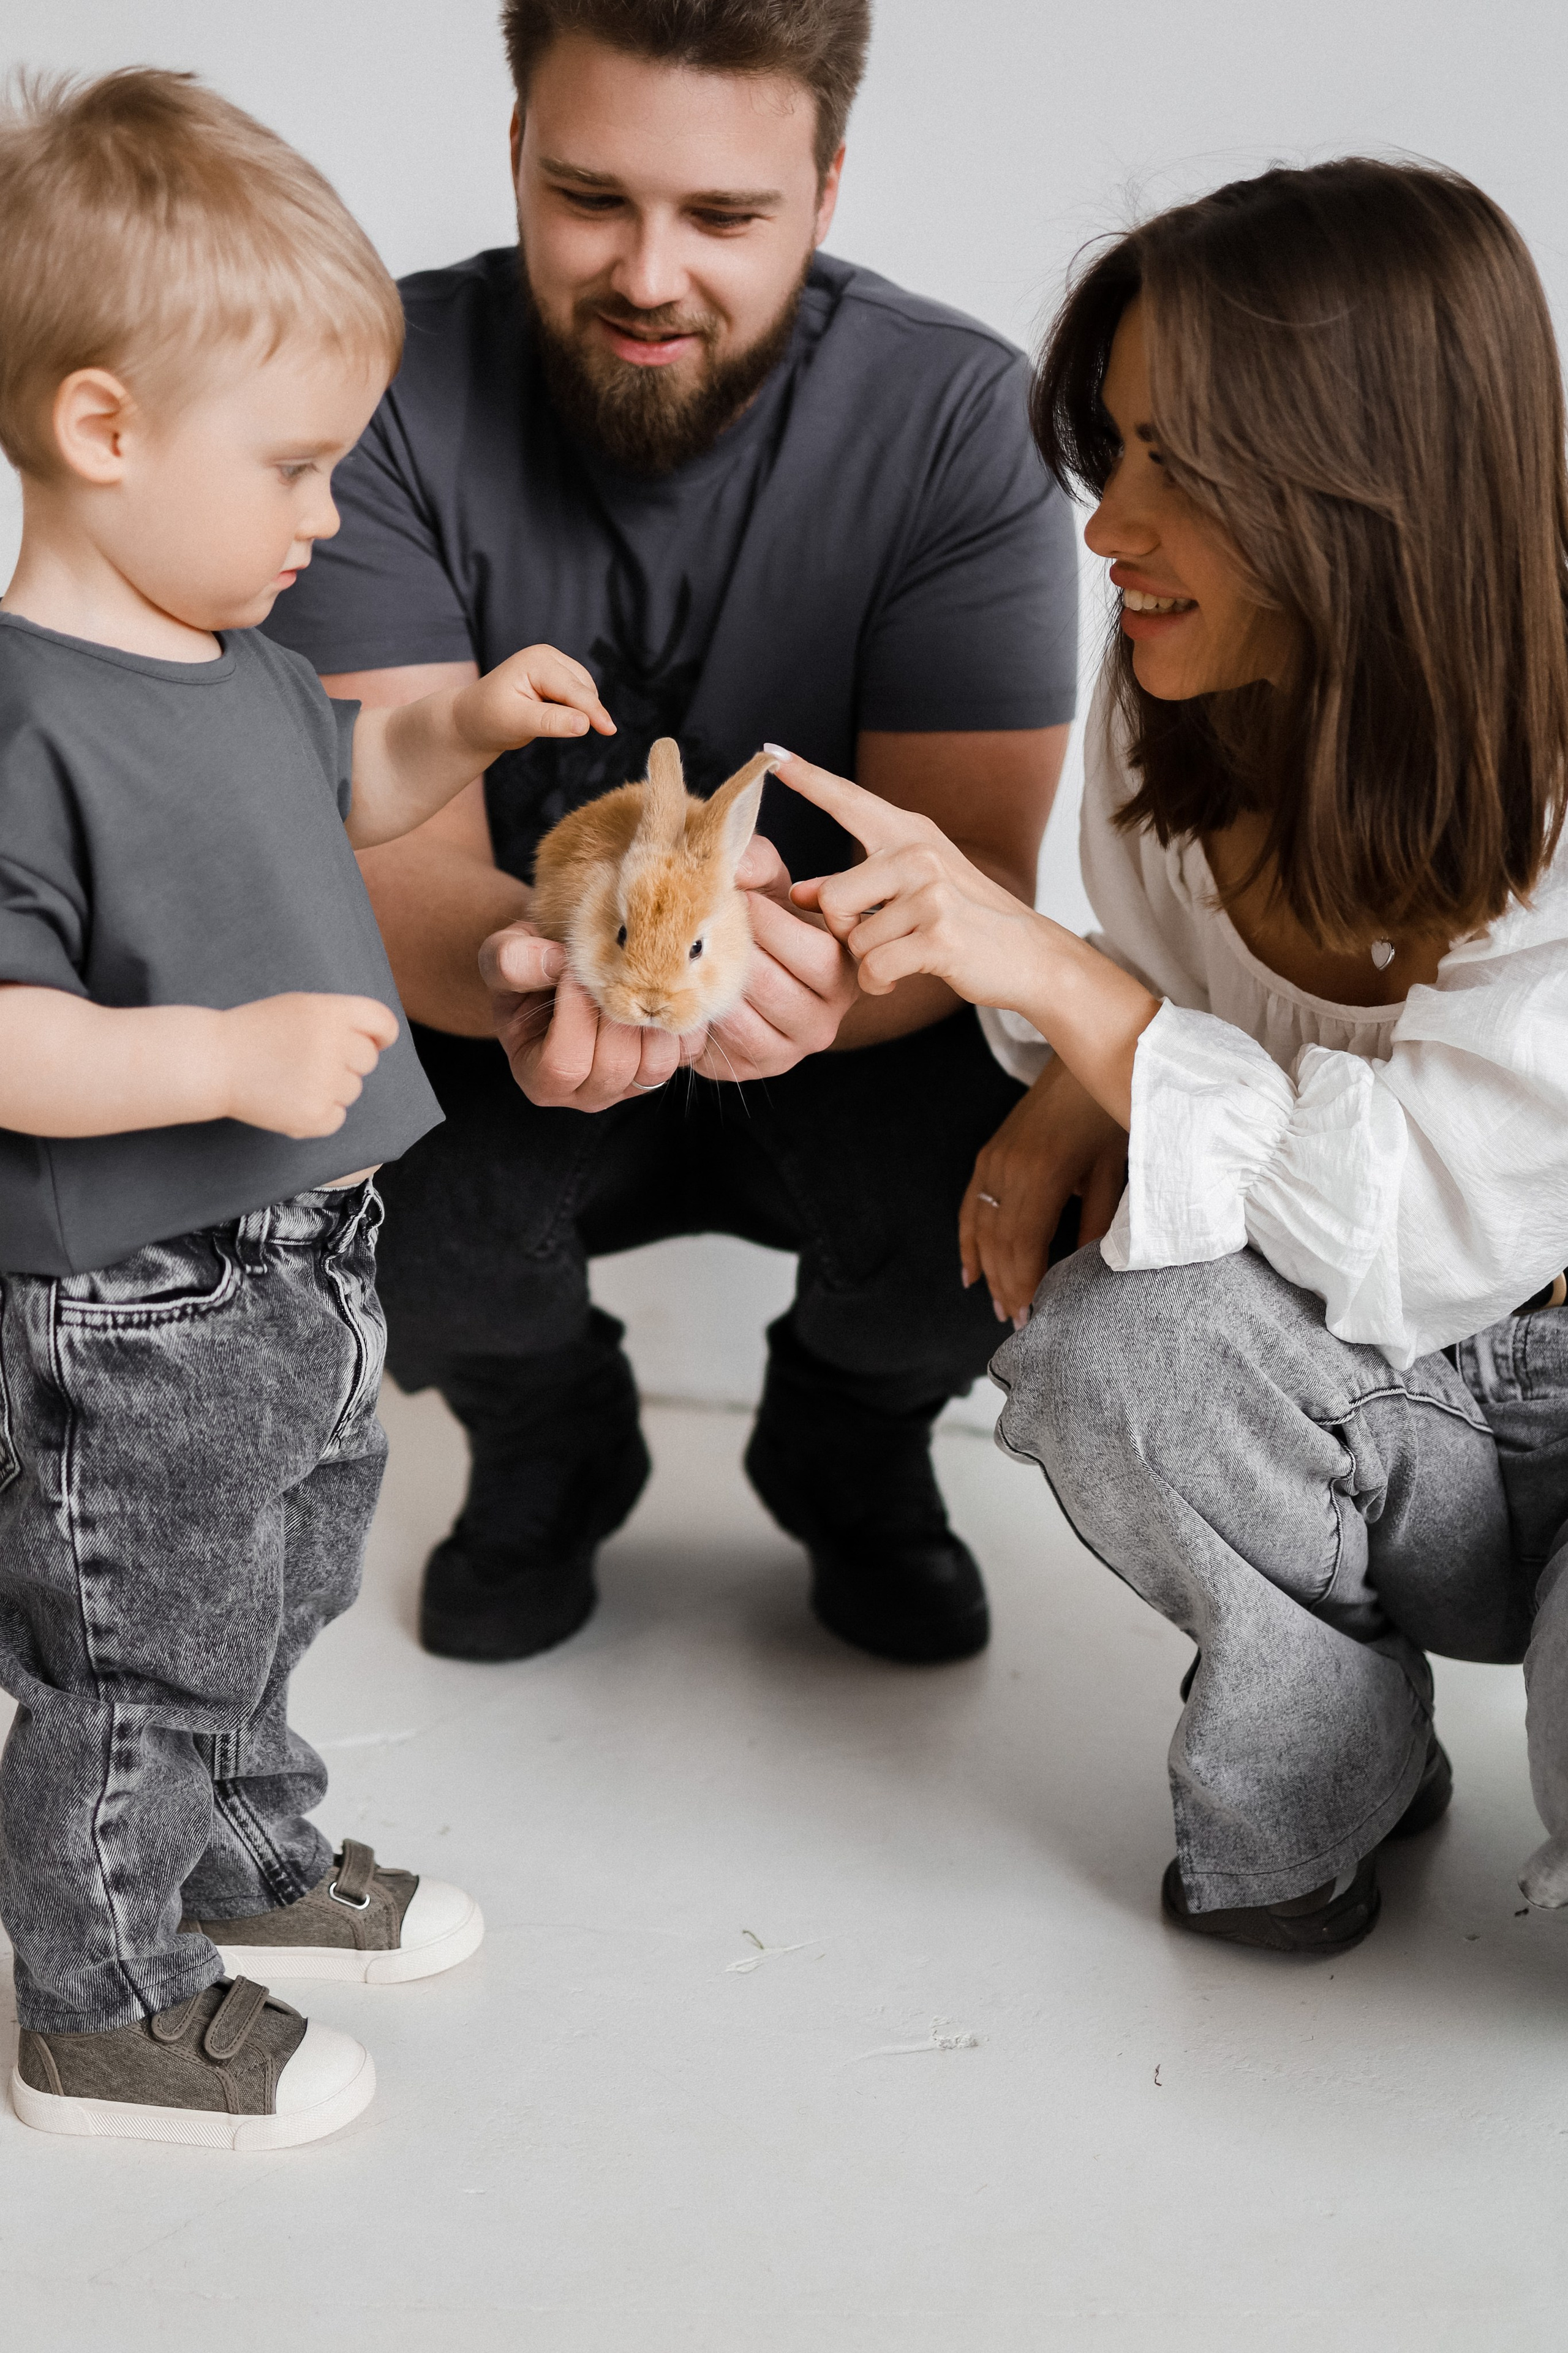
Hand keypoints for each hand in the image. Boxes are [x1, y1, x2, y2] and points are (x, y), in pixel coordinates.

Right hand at [220, 993, 398, 1137]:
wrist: (213, 1061)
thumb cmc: (257, 1032)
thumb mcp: (299, 1007)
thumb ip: (340, 1017)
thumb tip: (381, 1042)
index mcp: (330, 1011)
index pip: (383, 1022)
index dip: (382, 1035)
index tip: (376, 1043)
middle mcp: (333, 1044)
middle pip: (368, 1060)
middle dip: (346, 1062)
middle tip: (308, 1060)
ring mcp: (324, 1082)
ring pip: (353, 1090)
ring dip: (330, 1088)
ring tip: (292, 1078)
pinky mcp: (313, 1115)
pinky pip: (337, 1118)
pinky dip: (318, 1114)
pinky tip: (290, 1100)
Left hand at [453, 645, 615, 757]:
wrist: (473, 719)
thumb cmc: (488, 719)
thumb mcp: (516, 722)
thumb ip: (550, 722)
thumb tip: (584, 724)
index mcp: (538, 661)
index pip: (574, 690)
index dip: (594, 712)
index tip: (610, 731)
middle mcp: (549, 656)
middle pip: (584, 689)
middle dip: (583, 712)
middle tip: (546, 729)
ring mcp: (554, 663)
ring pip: (586, 692)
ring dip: (579, 711)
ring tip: (543, 722)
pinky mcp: (557, 676)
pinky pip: (580, 695)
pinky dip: (575, 710)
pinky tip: (553, 717)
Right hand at [480, 921, 707, 1108]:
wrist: (561, 968)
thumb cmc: (528, 967)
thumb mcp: (503, 956)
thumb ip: (510, 960)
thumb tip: (553, 963)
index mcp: (540, 1078)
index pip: (563, 1064)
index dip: (573, 1014)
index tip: (572, 968)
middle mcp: (586, 1092)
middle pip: (613, 1066)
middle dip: (615, 1010)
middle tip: (610, 966)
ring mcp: (628, 1084)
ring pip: (654, 1064)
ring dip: (650, 1015)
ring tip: (634, 975)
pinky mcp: (660, 1067)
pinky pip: (686, 1053)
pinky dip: (681, 1019)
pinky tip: (665, 986)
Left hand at [692, 832, 858, 1081]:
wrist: (739, 971)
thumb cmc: (763, 921)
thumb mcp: (769, 883)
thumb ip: (758, 862)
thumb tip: (738, 867)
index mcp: (845, 970)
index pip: (814, 952)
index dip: (769, 923)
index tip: (737, 897)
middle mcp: (828, 1017)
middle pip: (774, 987)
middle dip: (731, 954)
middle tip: (702, 928)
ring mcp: (793, 1049)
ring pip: (744, 1021)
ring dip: (711, 989)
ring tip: (690, 958)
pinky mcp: (756, 1069)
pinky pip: (722, 1047)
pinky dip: (701, 1018)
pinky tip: (688, 992)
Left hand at [773, 749, 1160, 1128]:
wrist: (1026, 955)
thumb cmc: (961, 922)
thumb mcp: (906, 896)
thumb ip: (854, 890)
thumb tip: (801, 894)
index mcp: (908, 834)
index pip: (848, 800)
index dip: (808, 779)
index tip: (771, 755)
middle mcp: (918, 852)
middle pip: (833, 897)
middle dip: (842, 932)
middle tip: (875, 938)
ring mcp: (931, 891)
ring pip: (853, 940)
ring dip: (868, 961)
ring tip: (901, 956)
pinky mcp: (939, 933)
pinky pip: (874, 967)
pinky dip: (881, 983)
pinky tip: (902, 976)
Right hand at [961, 1059, 1127, 1325]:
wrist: (1092, 1048)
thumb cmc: (1111, 1109)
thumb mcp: (1115, 1166)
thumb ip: (1100, 1219)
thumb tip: (1088, 1268)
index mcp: (1043, 1173)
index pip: (1022, 1245)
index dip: (1023, 1284)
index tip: (1030, 1317)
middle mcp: (1009, 1167)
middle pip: (997, 1241)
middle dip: (1004, 1285)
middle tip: (1016, 1322)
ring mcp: (995, 1158)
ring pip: (980, 1226)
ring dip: (987, 1269)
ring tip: (998, 1304)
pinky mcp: (991, 1151)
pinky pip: (971, 1203)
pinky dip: (968, 1239)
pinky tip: (971, 1269)